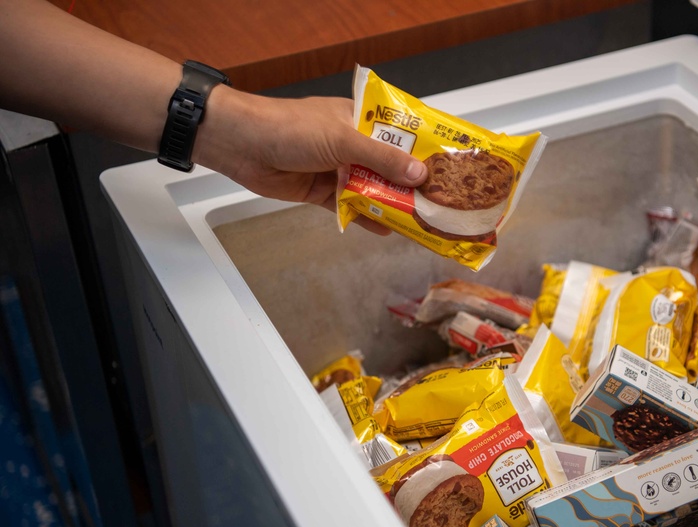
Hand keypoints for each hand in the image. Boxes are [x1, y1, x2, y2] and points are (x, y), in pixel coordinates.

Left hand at [195, 88, 426, 233]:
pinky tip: (388, 230)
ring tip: (422, 221)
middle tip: (442, 202)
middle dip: (413, 184)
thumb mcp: (343, 139)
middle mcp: (353, 144)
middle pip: (391, 166)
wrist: (241, 145)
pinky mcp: (322, 191)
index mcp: (361, 120)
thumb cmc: (291, 127)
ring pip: (373, 189)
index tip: (451, 166)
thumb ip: (382, 159)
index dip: (425, 149)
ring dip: (393, 203)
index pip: (401, 134)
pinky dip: (368, 217)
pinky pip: (351, 206)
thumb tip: (419, 174)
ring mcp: (338, 168)